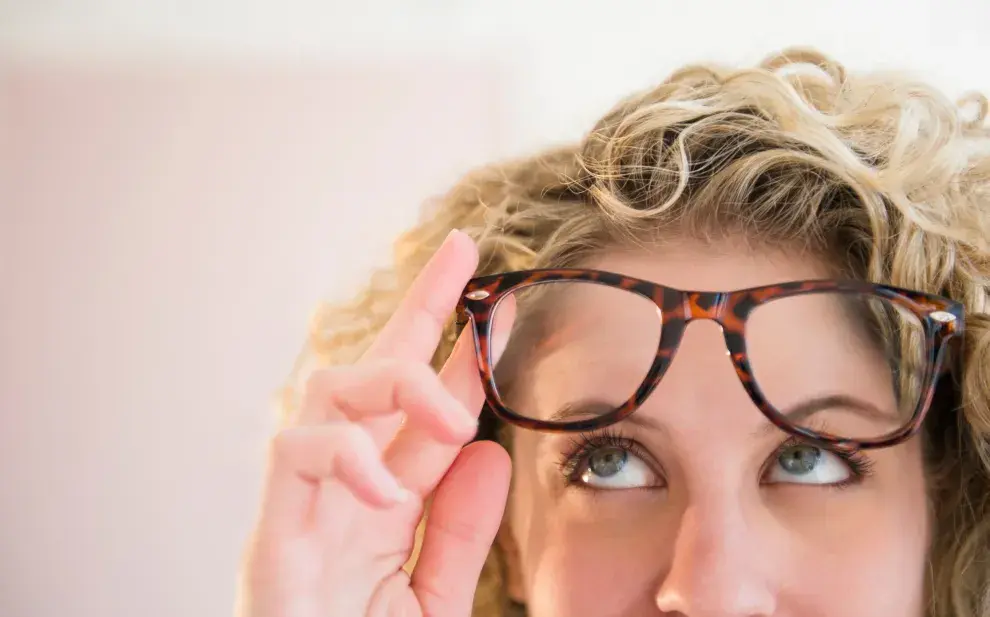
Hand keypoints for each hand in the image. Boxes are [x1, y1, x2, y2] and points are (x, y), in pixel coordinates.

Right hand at [236, 230, 514, 616]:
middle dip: (416, 309)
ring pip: (328, 392)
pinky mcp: (271, 536)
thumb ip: (459, 529)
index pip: (419, 407)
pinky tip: (391, 491)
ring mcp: (303, 506)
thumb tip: (489, 448)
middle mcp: (342, 489)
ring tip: (451, 413)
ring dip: (392, 382)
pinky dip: (347, 459)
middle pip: (370, 371)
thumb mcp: (434, 595)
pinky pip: (294, 456)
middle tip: (462, 257)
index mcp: (384, 500)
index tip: (495, 293)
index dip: (453, 346)